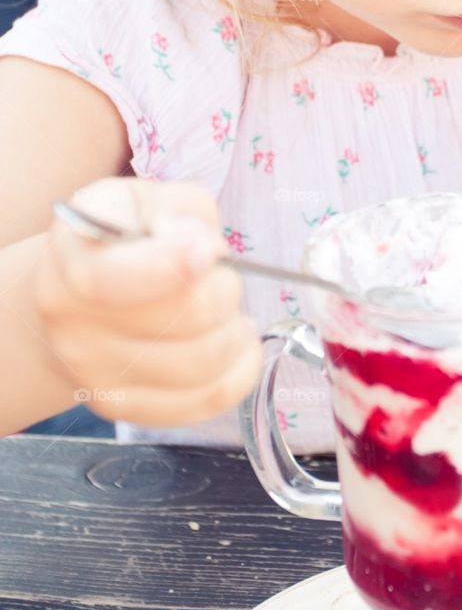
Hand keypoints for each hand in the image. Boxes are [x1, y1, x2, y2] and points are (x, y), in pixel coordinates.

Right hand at [34, 176, 263, 426]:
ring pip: (205, 362)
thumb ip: (180, 211)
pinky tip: (235, 342)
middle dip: (224, 287)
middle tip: (218, 276)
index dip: (168, 268)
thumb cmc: (124, 241)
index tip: (204, 253)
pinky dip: (240, 368)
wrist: (77, 302)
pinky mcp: (123, 408)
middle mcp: (72, 324)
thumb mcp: (146, 201)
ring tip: (225, 310)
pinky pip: (209, 399)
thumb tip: (198, 249)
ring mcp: (95, 374)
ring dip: (235, 329)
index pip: (109, 280)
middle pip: (187, 316)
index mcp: (72, 259)